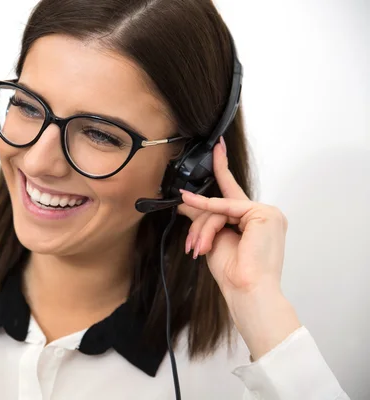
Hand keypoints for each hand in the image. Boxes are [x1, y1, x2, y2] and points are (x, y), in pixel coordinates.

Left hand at [177, 137, 300, 358]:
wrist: (248, 292)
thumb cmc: (235, 274)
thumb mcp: (213, 240)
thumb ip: (204, 218)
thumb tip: (186, 202)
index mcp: (256, 222)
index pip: (233, 193)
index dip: (222, 169)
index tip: (216, 147)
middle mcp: (265, 215)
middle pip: (221, 205)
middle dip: (201, 224)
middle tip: (193, 245)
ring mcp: (267, 213)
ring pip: (221, 208)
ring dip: (204, 229)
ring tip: (200, 249)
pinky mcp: (264, 214)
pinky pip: (227, 208)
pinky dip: (209, 212)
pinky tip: (195, 207)